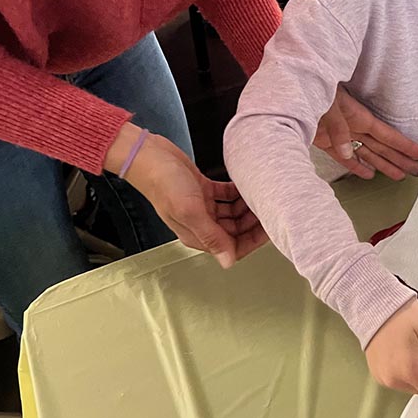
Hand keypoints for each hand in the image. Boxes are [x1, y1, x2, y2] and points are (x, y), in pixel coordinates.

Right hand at [106, 127, 267, 268]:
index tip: (270, 228)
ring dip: (246, 206)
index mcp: (196, 235)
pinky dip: (236, 192)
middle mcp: (200, 223)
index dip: (253, 240)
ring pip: (232, 213)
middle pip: (235, 230)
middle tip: (270, 207)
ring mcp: (201, 206)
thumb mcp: (190, 211)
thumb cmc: (164, 182)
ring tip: (261, 194)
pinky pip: (226, 195)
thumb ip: (212, 236)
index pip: (232, 247)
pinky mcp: (202, 190)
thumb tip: (228, 262)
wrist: (147, 155)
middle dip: (253, 222)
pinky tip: (245, 185)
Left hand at [314, 86, 417, 180]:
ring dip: (382, 165)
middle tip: (417, 172)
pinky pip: (345, 157)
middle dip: (399, 159)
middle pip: (382, 147)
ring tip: (398, 177)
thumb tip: (350, 153)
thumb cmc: (311, 91)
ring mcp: (340, 135)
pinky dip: (356, 166)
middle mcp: (354, 127)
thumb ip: (339, 130)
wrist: (285, 95)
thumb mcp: (329, 105)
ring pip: (367, 153)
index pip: (388, 134)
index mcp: (359, 116)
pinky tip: (368, 175)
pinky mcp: (325, 142)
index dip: (405, 145)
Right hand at [365, 299, 417, 405]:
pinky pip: (400, 382)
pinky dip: (407, 372)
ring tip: (413, 350)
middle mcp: (396, 380)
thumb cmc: (401, 314)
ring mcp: (385, 379)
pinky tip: (403, 353)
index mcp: (411, 370)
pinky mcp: (379, 376)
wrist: (374, 305)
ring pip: (414, 388)